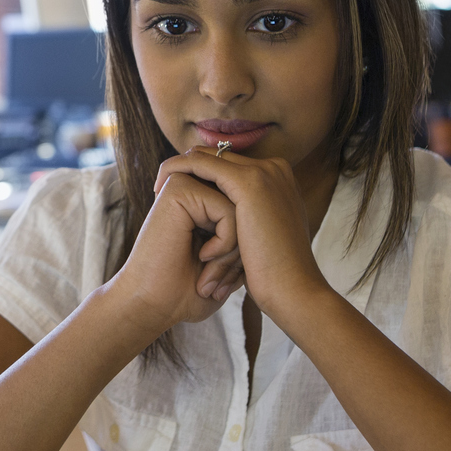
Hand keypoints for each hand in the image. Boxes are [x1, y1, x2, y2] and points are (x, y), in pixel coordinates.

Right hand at [102, 171, 245, 343]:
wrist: (156, 306)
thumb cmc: (189, 293)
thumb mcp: (226, 260)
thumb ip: (242, 233)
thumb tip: (275, 215)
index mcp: (200, 203)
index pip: (247, 211)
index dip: (242, 247)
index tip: (221, 277)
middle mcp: (193, 188)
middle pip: (246, 208)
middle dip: (239, 248)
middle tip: (216, 279)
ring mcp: (185, 186)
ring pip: (241, 209)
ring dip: (233, 248)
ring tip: (210, 273)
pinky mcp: (179, 190)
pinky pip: (229, 211)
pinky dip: (225, 243)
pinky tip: (203, 257)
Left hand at [155, 149, 332, 324]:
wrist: (293, 291)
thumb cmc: (277, 275)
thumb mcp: (264, 237)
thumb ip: (251, 219)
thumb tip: (233, 221)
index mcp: (278, 180)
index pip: (229, 166)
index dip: (201, 177)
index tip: (177, 193)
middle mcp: (274, 169)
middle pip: (217, 158)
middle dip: (187, 171)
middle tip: (160, 190)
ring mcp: (264, 173)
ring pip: (206, 158)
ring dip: (179, 171)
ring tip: (157, 191)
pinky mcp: (249, 182)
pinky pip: (200, 164)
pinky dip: (178, 171)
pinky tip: (160, 187)